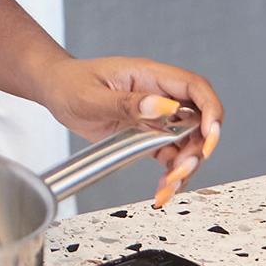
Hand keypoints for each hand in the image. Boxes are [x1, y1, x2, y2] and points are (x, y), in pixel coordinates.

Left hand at [36, 54, 222, 207]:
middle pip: (198, 120)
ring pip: (187, 142)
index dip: (211, 110)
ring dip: (186, 166)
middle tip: (182, 169)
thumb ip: (127, 102)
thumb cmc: (70, 83)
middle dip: (198, 148)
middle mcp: (158, 95)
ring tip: (169, 185)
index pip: (194, 88)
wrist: (54, 90)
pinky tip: (163, 190)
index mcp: (149, 75)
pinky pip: (170, 155)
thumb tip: (163, 106)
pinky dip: (171, 175)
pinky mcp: (147, 135)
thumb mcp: (92, 95)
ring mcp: (155, 116)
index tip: (210, 136)